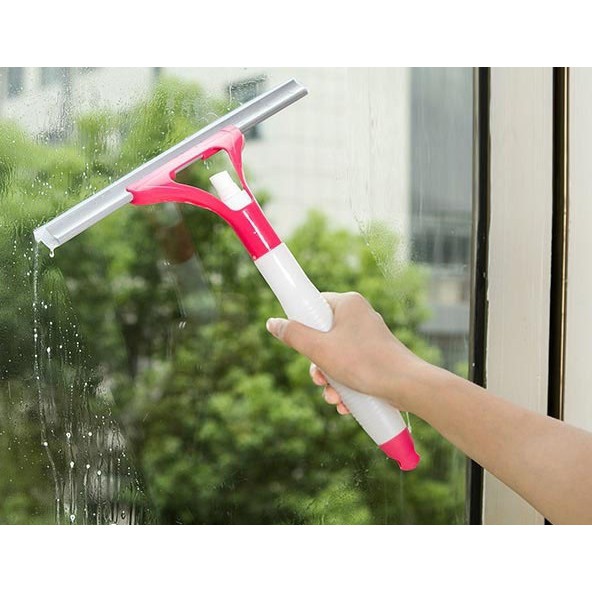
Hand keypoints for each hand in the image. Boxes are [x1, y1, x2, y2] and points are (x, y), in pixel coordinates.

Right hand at [265, 291, 431, 411]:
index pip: (315, 303)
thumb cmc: (364, 362)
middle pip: (322, 335)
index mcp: (348, 303)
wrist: (406, 386)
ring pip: (335, 356)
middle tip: (319, 378)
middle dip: (316, 364)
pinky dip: (345, 385)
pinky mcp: (375, 357)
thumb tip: (272, 323)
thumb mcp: (320, 349)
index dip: (302, 323)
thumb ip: (293, 335)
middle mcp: (359, 316)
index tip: (297, 342)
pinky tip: (345, 404)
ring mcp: (368, 338)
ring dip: (329, 380)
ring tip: (334, 398)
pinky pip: (350, 367)